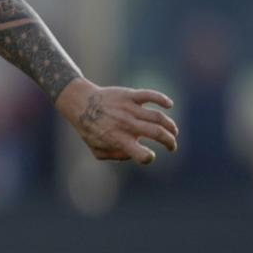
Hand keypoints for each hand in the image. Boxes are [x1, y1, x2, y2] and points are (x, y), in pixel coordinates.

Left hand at [57, 79, 178, 163]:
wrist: (80, 104)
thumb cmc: (89, 129)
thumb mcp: (97, 150)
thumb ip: (116, 156)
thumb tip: (133, 154)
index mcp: (119, 140)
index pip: (140, 154)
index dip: (148, 157)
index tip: (149, 156)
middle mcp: (126, 125)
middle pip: (157, 133)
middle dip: (170, 142)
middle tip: (172, 146)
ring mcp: (129, 109)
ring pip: (158, 117)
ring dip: (170, 126)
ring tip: (173, 131)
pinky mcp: (130, 95)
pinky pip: (150, 95)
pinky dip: (163, 99)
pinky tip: (169, 106)